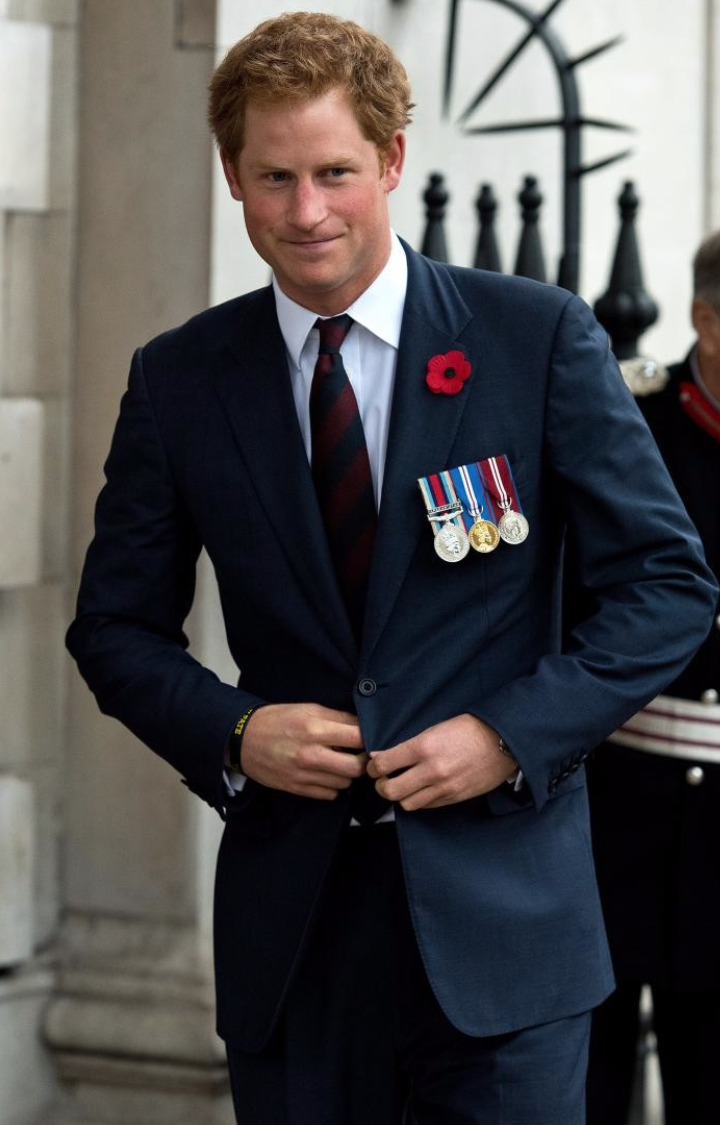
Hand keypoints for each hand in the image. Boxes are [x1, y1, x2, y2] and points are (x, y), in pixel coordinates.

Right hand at [240, 703, 366, 799]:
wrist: (243, 739)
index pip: (358, 738)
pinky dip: (332, 786)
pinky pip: (329, 795)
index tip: (368, 738)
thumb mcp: (308, 709)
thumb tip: (363, 727)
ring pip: (344, 783)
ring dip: (346, 774)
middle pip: (356, 767)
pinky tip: (326, 774)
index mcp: (315, 729)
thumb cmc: (278, 720)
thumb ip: (337, 718)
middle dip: (362, 761)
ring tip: (339, 763)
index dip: (369, 738)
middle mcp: (311, 754)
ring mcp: (303, 774)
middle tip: (358, 755)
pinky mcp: (296, 788)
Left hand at [366, 714, 515, 810]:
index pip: (383, 764)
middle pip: (389, 790)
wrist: (503, 740)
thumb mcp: (435, 728)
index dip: (372, 766)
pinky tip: (420, 790)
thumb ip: (411, 744)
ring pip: (406, 803)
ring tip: (401, 786)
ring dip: (400, 796)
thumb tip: (385, 755)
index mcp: (423, 747)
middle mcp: (431, 770)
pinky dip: (419, 800)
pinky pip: (427, 806)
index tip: (373, 765)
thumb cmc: (469, 728)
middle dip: (380, 785)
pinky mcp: (454, 797)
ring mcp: (444, 787)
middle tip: (382, 779)